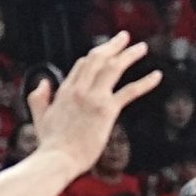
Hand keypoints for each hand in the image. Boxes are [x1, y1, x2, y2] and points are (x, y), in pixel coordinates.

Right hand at [26, 34, 161, 175]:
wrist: (57, 158)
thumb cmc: (51, 144)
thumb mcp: (39, 116)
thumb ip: (39, 97)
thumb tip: (43, 83)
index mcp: (64, 90)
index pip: (82, 65)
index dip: (96, 56)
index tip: (106, 52)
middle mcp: (79, 89)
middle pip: (98, 58)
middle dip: (113, 45)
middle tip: (124, 37)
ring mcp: (94, 98)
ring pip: (113, 67)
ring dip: (129, 55)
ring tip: (141, 48)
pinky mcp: (107, 110)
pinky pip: (129, 91)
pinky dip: (145, 82)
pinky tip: (156, 76)